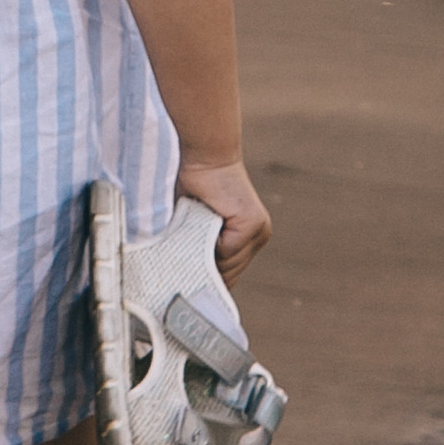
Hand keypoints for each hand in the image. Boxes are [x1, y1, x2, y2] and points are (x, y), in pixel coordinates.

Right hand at [177, 153, 270, 277]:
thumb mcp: (200, 223)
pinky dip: (208, 247)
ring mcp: (258, 229)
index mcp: (252, 236)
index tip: (192, 290)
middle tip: (183, 284)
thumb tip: (190, 280)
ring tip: (184, 261)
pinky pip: (227, 250)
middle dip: (209, 277)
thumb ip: (201, 247)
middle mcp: (260, 234)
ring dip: (206, 262)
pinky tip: (195, 235)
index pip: (233, 272)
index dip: (212, 281)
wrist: (206, 154)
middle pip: (232, 272)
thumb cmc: (195, 186)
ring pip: (229, 264)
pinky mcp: (251, 222)